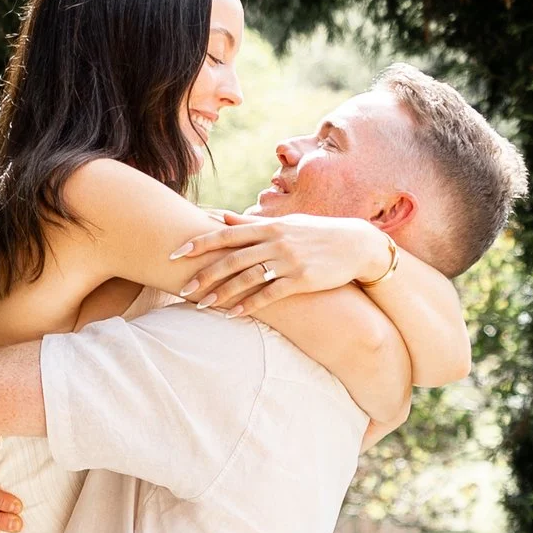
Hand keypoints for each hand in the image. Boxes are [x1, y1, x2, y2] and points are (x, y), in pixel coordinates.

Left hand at [171, 210, 384, 307]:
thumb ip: (251, 225)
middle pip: (232, 258)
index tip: (176, 252)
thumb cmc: (316, 233)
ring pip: (247, 277)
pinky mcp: (302, 279)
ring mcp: (289, 261)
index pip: (226, 234)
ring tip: (203, 305)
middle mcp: (275, 242)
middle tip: (183, 288)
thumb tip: (221, 218)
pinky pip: (271, 294)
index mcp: (269, 227)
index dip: (200, 243)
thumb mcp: (285, 224)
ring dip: (223, 293)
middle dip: (205, 274)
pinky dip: (250, 304)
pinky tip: (234, 314)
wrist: (357, 245)